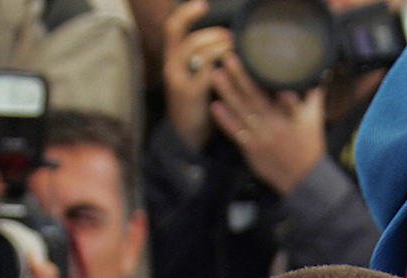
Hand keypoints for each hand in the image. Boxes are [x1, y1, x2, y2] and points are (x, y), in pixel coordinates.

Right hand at [162, 0, 227, 151]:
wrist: (185, 136)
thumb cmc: (196, 103)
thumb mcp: (194, 76)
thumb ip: (203, 58)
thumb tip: (227, 39)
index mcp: (172, 58)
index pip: (173, 27)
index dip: (187, 13)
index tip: (204, 5)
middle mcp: (171, 66)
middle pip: (187, 37)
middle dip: (212, 34)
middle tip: (231, 37)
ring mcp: (179, 79)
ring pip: (197, 52)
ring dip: (219, 47)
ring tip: (234, 49)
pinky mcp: (189, 94)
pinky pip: (206, 73)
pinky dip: (221, 67)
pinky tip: (233, 69)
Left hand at [209, 52, 326, 194]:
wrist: (304, 179)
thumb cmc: (309, 148)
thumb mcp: (315, 121)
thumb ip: (314, 98)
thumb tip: (318, 76)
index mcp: (290, 115)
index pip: (277, 90)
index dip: (266, 75)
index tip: (254, 57)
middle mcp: (274, 124)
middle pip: (255, 96)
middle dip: (240, 76)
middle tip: (228, 58)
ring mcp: (261, 137)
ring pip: (242, 111)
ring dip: (228, 93)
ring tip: (216, 75)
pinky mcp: (252, 150)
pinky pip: (236, 133)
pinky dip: (225, 120)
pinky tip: (215, 106)